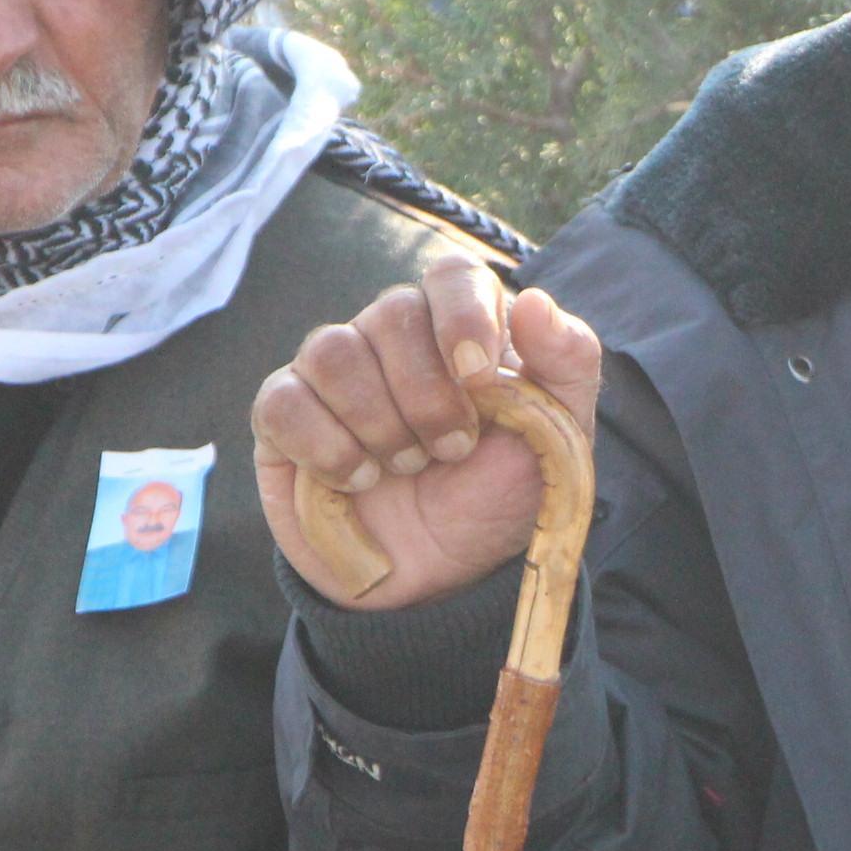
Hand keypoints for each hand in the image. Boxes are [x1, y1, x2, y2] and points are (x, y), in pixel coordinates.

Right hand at [253, 254, 601, 609]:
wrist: (437, 575)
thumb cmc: (494, 496)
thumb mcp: (556, 441)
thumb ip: (567, 365)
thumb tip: (537, 302)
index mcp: (460, 327)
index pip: (450, 276)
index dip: (461, 316)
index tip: (478, 377)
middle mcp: (391, 335)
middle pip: (391, 314)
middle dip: (427, 396)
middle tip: (452, 451)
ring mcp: (333, 372)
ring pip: (333, 352)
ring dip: (379, 424)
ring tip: (407, 467)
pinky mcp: (283, 415)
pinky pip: (283, 403)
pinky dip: (325, 448)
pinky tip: (357, 480)